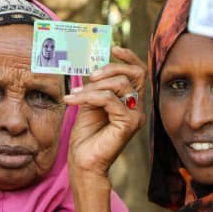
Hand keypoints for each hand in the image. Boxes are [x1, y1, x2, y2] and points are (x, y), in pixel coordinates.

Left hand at [65, 46, 145, 181]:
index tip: (113, 48)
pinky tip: (73, 102)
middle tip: (91, 75)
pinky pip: (110, 100)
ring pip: (121, 85)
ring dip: (93, 86)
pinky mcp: (129, 124)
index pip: (139, 72)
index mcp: (131, 101)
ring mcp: (135, 116)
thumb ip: (96, 86)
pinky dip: (89, 97)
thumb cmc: (86, 136)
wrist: (83, 163)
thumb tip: (95, 65)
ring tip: (75, 95)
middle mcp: (137, 108)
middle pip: (135, 73)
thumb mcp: (90, 103)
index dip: (129, 57)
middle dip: (112, 68)